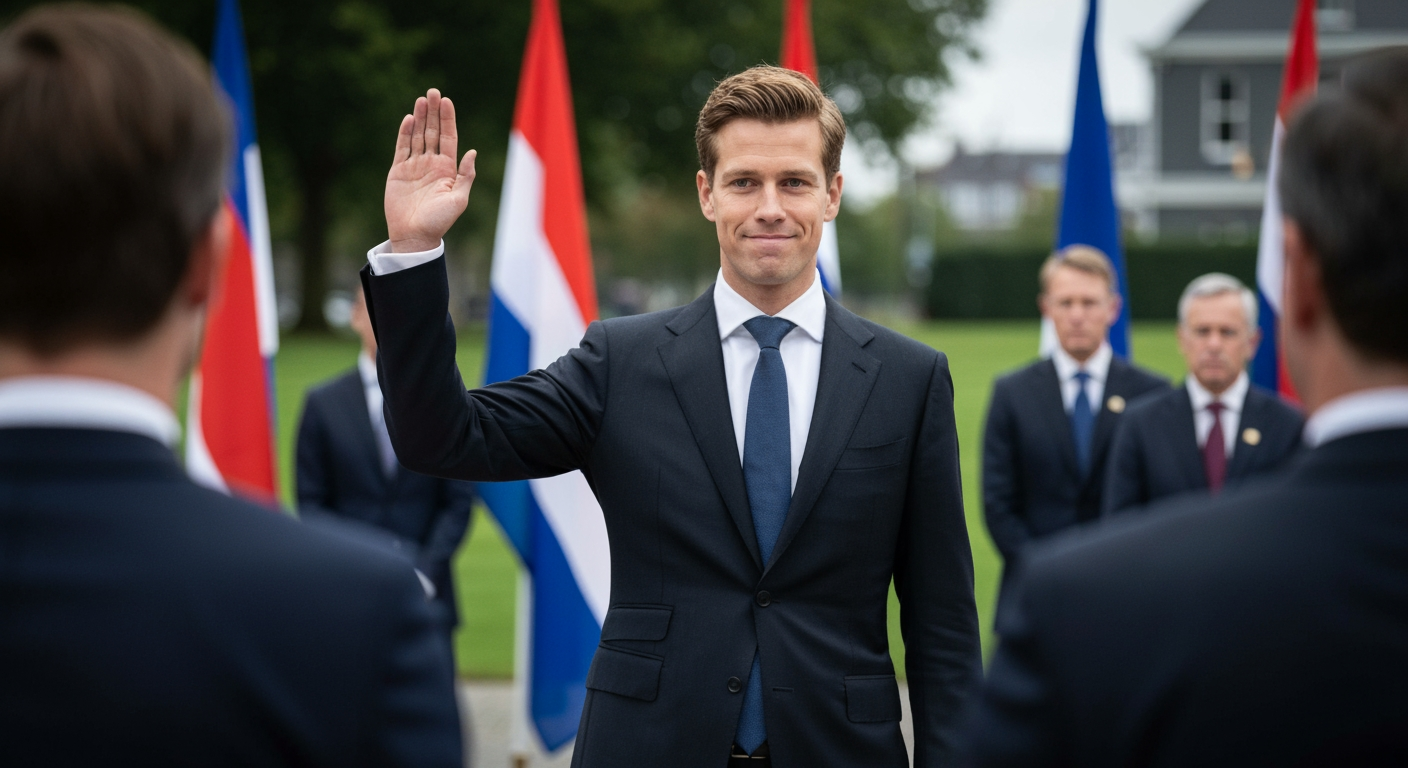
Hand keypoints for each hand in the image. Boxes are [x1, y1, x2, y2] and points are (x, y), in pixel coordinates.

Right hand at [385, 88, 476, 252]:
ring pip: (417, 136)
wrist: (414, 235)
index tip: (446, 101)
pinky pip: (402, 148)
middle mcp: (431, 164)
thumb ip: (466, 175)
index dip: (447, 119)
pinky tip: (408, 118)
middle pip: (432, 132)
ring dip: (420, 117)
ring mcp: (414, 166)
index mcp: (448, 169)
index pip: (448, 137)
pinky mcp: (398, 171)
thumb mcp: (459, 199)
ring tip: (422, 99)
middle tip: (433, 91)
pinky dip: (405, 133)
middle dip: (433, 112)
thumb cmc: (439, 221)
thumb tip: (472, 151)